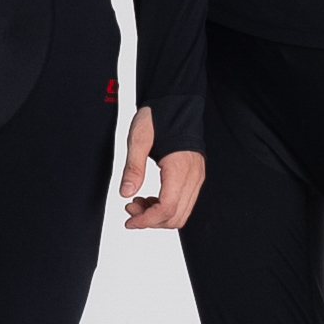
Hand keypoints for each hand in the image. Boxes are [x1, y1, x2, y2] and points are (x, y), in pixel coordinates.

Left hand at [119, 105, 204, 228]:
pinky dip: (166, 208)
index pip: (167, 208)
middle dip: (151, 220)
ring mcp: (196, 178)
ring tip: (138, 203)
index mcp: (179, 168)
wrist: (176, 103)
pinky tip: (149, 198)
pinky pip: (184, 203)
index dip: (147, 220)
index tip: (129, 221)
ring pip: (181, 213)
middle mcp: (192, 177)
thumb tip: (126, 193)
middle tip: (130, 210)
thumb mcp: (139, 139)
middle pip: (176, 217)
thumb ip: (133, 167)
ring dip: (158, 216)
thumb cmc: (159, 116)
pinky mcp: (194, 177)